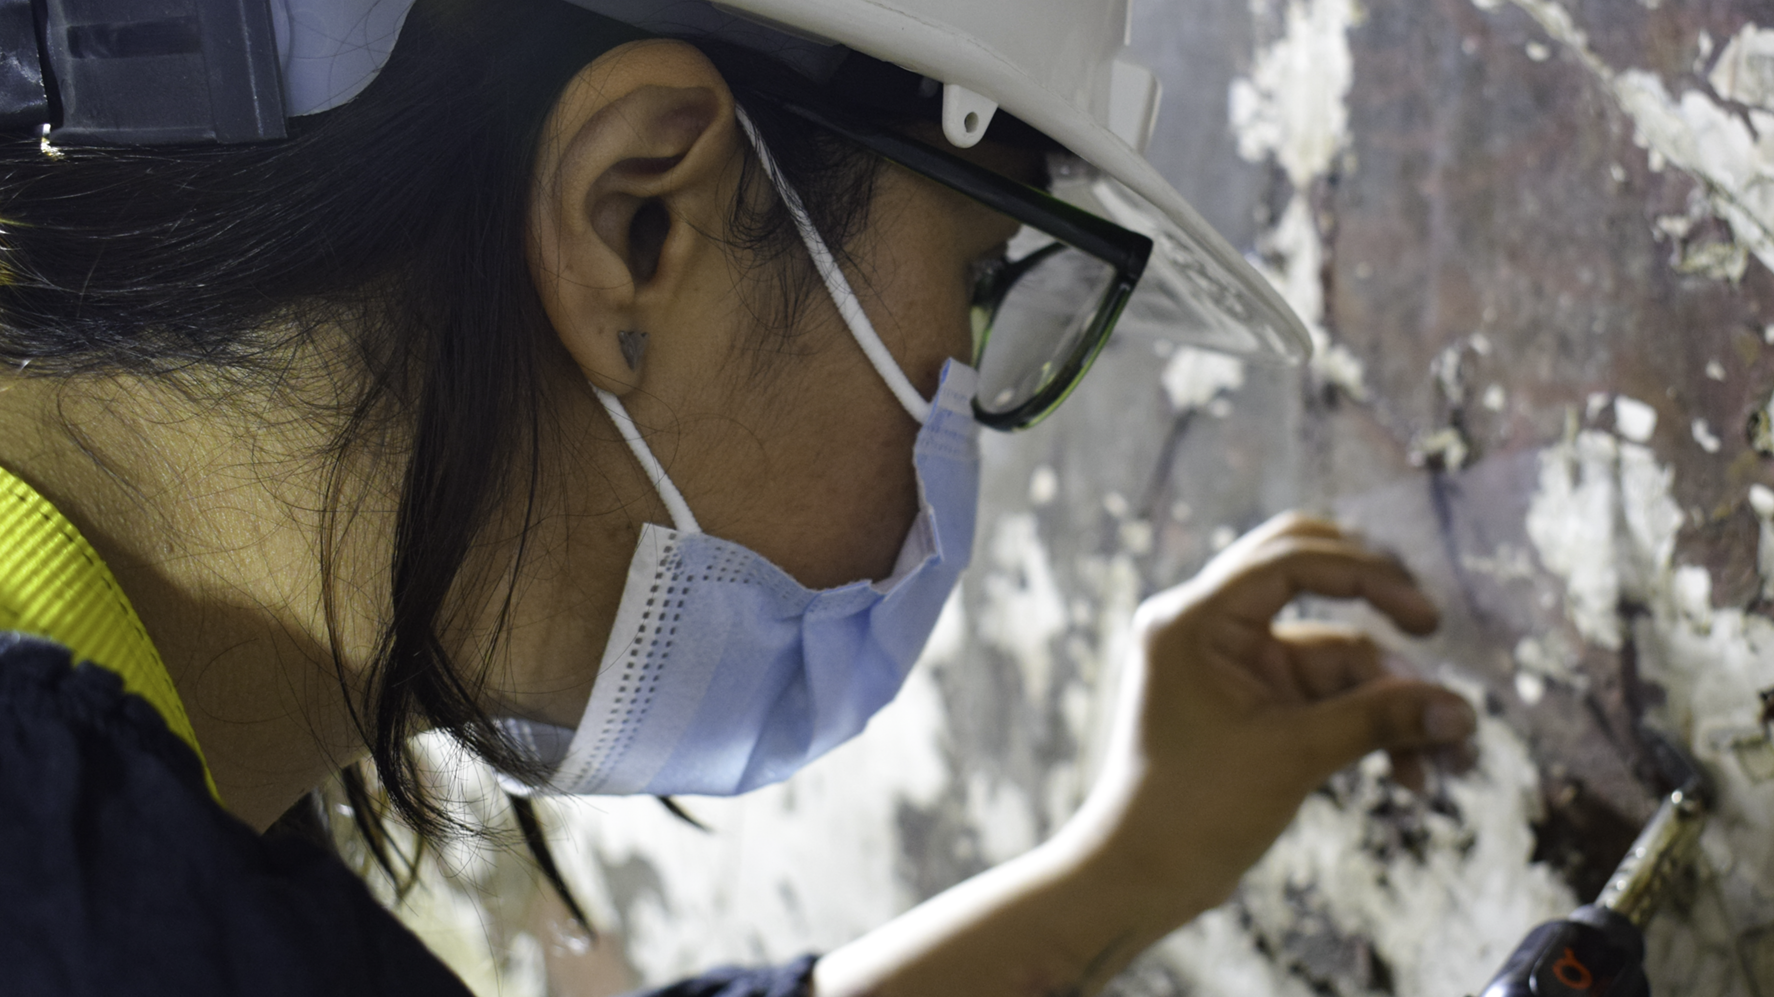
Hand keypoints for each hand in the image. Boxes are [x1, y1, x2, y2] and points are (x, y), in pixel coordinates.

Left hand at [1064, 512, 1476, 916]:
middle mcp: (1209, 627)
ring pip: (1332, 651)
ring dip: (1389, 698)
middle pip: (1307, 574)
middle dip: (1376, 602)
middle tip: (1429, 626)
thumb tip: (1462, 709)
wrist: (1143, 877)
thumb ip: (1378, 721)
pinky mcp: (1254, 701)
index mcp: (1194, 619)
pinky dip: (1367, 724)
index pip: (1289, 560)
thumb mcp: (1292, 756)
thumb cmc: (1191, 812)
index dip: (1367, 576)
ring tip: (1447, 754)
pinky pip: (1325, 692)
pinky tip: (1412, 773)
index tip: (1428, 621)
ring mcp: (1233, 663)